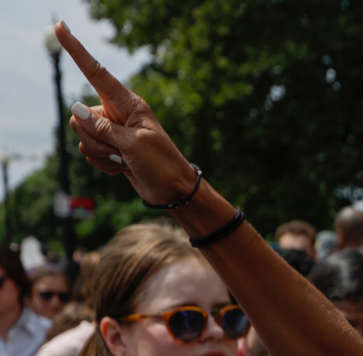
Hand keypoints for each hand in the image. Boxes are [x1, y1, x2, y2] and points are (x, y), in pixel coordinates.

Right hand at [53, 22, 195, 205]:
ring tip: (124, 160)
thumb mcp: (133, 144)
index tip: (60, 28)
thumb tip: (76, 109)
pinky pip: (88, 152)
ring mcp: (111, 131)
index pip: (96, 74)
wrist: (173, 190)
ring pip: (81, 136)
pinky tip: (122, 167)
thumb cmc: (161, 164)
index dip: (77, 51)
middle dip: (93, 137)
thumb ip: (103, 127)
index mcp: (128, 104)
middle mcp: (117, 113)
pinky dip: (102, 163)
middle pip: (80, 116)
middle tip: (120, 149)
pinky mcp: (109, 147)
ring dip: (99, 153)